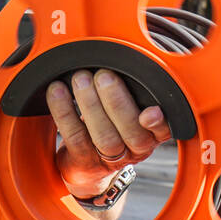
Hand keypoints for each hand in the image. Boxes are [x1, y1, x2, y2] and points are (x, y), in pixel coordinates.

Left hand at [45, 69, 172, 197]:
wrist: (87, 164)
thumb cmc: (112, 125)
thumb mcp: (129, 107)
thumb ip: (132, 88)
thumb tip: (120, 55)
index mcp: (152, 134)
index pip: (163, 130)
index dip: (158, 123)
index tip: (151, 111)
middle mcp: (135, 150)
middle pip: (131, 132)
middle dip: (116, 101)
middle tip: (103, 76)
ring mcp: (109, 159)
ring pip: (104, 136)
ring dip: (90, 104)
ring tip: (80, 78)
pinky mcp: (84, 162)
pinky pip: (74, 137)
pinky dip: (64, 112)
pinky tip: (57, 91)